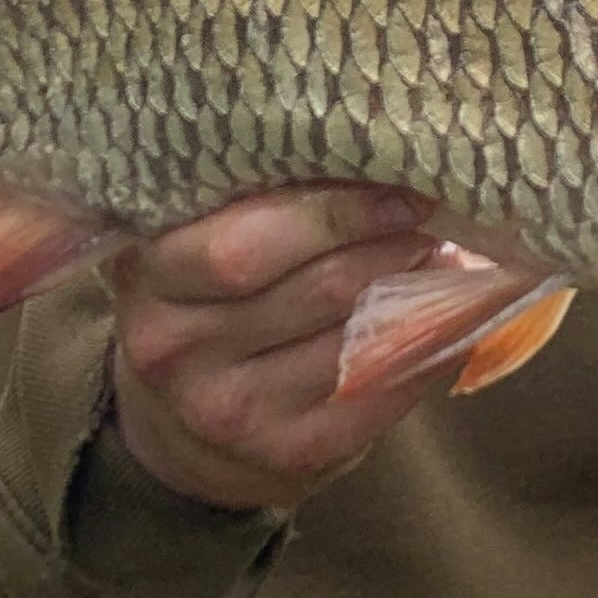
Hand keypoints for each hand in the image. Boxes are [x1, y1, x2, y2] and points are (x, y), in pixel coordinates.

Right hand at [106, 186, 447, 512]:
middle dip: (386, 243)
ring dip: (417, 291)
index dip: (332, 212)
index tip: (393, 184)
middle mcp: (178, 350)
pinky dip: (427, 347)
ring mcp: (231, 409)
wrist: (185, 421)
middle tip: (427, 212)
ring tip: (440, 252)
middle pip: (318, 288)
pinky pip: (379, 392)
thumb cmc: (207, 300)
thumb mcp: (194, 240)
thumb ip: (249, 197)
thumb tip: (369, 145)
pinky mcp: (288, 452)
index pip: (244, 245)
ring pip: (355, 338)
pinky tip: (447, 315)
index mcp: (150, 277)